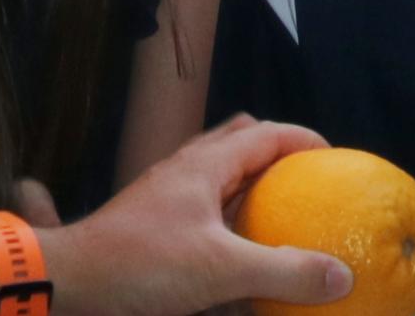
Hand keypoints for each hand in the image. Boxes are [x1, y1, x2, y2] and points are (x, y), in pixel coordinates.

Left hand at [51, 113, 345, 315]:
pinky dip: (227, 219)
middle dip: (275, 155)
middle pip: (239, 141)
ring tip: (277, 217)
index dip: (304, 141)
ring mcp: (166, 196)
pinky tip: (236, 254)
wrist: (72, 281)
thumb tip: (341, 275)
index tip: (335, 162)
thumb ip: (283, 271)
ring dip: (249, 187)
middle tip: (304, 185)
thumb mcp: (222, 269)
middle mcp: (186, 171)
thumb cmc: (142, 264)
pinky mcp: (154, 225)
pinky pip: (202, 208)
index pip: (267, 134)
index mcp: (205, 165)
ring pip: (218, 175)